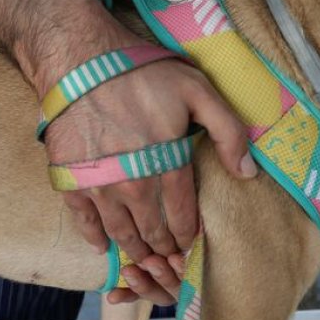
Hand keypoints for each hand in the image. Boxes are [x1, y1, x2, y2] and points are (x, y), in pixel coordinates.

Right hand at [47, 57, 254, 304]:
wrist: (79, 60)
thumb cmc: (140, 71)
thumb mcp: (198, 90)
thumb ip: (228, 131)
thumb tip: (248, 172)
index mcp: (167, 167)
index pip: (184, 219)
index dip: (188, 237)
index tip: (190, 245)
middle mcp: (134, 186)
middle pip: (153, 233)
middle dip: (164, 250)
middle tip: (169, 259)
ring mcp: (100, 187)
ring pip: (121, 233)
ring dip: (134, 249)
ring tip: (143, 257)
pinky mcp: (71, 181)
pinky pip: (83, 221)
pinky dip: (94, 238)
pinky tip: (102, 247)